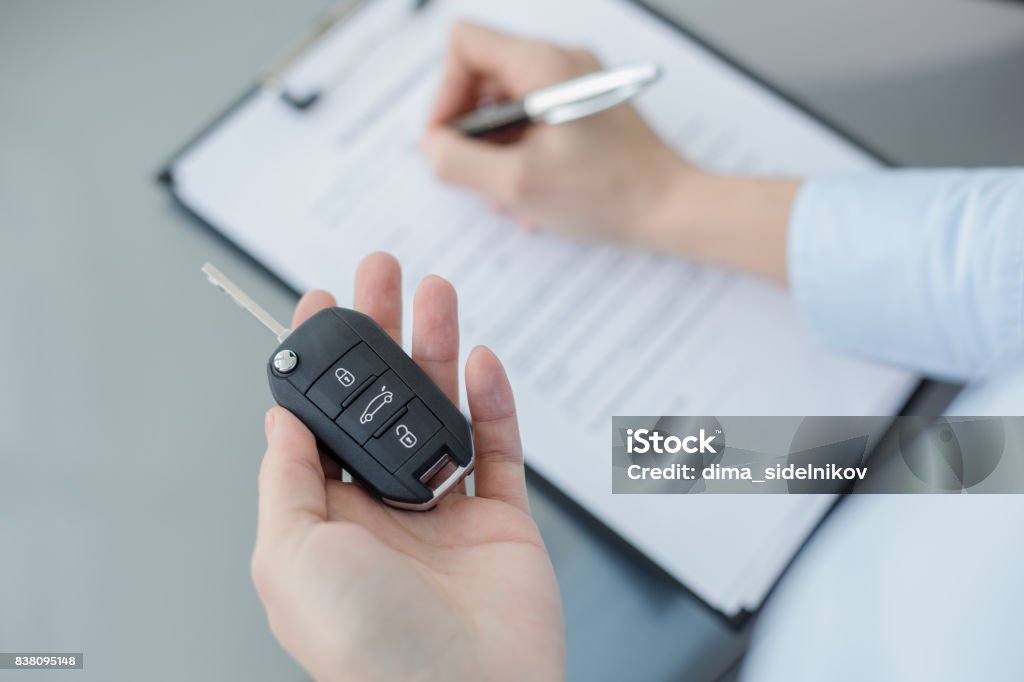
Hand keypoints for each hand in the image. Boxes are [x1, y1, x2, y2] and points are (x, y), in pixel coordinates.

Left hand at [251, 253, 564, 681]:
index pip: (320, 421)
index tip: (320, 304)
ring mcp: (446, 514)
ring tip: (436, 292)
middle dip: (380, 335)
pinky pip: (498, 448)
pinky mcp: (501, 522)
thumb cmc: (366, 646)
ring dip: (437, 350)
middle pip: (382, 402)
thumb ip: (286, 480)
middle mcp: (383, 510)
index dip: (319, 361)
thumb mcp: (288, 557)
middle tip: (383, 273)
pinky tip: (482, 361)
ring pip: (440, 412)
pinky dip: (492, 402)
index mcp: (326, 519)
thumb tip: (280, 417)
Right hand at [422, 22, 798, 284]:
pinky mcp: (586, 109)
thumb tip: (431, 148)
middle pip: (482, 78)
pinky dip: (522, 154)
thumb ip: (458, 162)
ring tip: (507, 195)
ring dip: (495, 151)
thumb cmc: (609, 193)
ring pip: (506, 105)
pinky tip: (531, 195)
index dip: (444, 94)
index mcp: (542, 64)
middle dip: (471, 131)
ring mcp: (575, 84)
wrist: (673, 209)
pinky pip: (534, 121)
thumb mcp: (517, 184)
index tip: (448, 141)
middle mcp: (560, 62)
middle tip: (476, 176)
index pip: (463, 45)